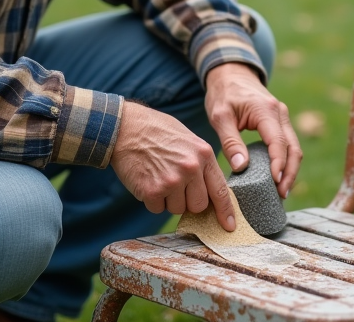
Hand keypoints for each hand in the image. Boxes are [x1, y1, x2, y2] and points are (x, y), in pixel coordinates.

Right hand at [110, 101, 238, 231]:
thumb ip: (201, 162)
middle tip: (176, 185)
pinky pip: (157, 209)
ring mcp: (172, 181)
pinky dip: (152, 200)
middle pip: (198, 206)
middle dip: (188, 201)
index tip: (229, 226)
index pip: (220, 190)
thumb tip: (210, 189)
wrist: (124, 127)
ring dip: (168, 200)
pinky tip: (147, 180)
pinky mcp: (152, 191)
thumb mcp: (187, 139)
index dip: (225, 211)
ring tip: (159, 176)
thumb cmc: (156, 131)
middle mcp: (190, 168)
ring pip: (177, 209)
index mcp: (203, 154)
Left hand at [204, 63, 301, 197]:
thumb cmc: (223, 93)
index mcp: (266, 110)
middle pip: (293, 148)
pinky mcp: (280, 122)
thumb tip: (241, 168)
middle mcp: (280, 113)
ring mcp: (282, 117)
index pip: (278, 142)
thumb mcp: (220, 117)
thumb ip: (231, 141)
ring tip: (282, 191)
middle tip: (282, 194)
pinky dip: (286, 161)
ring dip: (291, 169)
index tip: (275, 183)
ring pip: (294, 147)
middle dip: (290, 173)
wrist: (230, 73)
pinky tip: (279, 177)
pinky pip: (288, 144)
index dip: (279, 164)